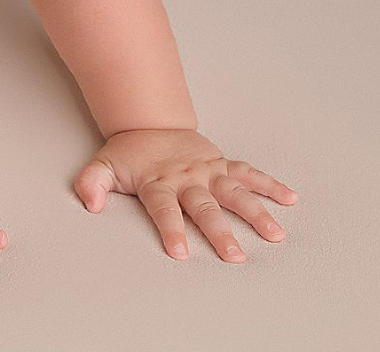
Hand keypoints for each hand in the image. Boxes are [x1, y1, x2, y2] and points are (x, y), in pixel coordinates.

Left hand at [74, 128, 297, 261]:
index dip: (171, 229)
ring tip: (275, 235)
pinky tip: (290, 199)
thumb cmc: (130, 154)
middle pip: (204, 207)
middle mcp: (186, 178)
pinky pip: (248, 173)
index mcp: (158, 182)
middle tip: (234, 257)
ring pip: (234, 192)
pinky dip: (269, 184)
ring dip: (255, 212)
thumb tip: (90, 202)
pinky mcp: (222, 164)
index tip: (179, 252)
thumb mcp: (104, 166)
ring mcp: (207, 171)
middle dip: (219, 232)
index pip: (164, 208)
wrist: (150, 123)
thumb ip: (92, 183)